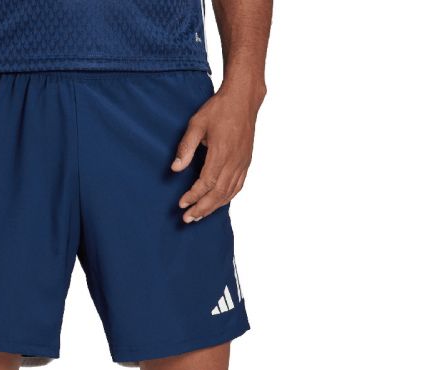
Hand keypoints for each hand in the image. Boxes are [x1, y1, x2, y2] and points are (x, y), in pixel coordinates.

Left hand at [172, 87, 263, 222]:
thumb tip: (175, 168)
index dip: (193, 196)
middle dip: (202, 208)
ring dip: (213, 207)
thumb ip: (186, 147)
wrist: (243, 98)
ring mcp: (242, 163)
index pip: (206, 183)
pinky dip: (227, 198)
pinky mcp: (246, 162)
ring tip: (199, 216)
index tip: (181, 204)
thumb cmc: (219, 109)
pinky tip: (217, 204)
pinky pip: (238, 186)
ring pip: (228, 193)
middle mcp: (234, 161)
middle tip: (187, 219)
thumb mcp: (196, 123)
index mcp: (221, 153)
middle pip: (218, 193)